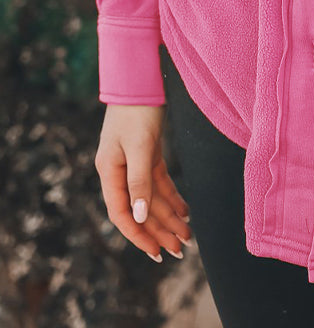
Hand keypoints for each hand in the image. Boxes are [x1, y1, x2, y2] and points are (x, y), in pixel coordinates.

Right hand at [95, 104, 192, 262]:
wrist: (140, 79)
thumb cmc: (136, 110)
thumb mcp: (139, 146)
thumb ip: (139, 181)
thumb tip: (139, 217)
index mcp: (109, 171)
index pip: (122, 214)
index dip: (139, 235)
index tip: (156, 252)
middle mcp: (119, 171)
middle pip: (140, 209)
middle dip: (159, 231)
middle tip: (180, 250)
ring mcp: (132, 163)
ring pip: (151, 198)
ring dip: (168, 217)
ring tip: (187, 236)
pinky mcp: (146, 153)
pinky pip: (158, 183)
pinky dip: (171, 197)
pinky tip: (184, 211)